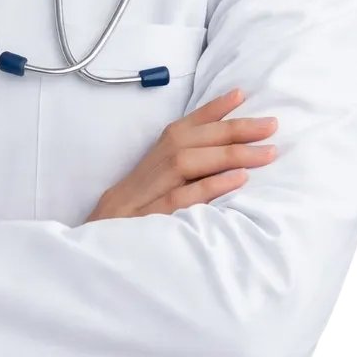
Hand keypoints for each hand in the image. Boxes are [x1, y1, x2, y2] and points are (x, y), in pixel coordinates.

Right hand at [84, 89, 277, 221]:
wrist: (85, 262)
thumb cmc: (123, 235)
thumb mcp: (146, 204)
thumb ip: (177, 185)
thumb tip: (223, 171)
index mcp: (144, 170)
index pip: (179, 131)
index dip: (209, 111)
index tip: (241, 94)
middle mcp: (143, 177)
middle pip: (186, 142)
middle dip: (231, 129)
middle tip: (271, 125)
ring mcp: (142, 198)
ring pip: (185, 163)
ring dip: (228, 153)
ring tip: (266, 152)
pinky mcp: (145, 222)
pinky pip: (180, 198)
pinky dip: (211, 185)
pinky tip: (239, 178)